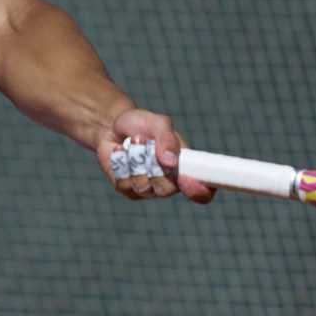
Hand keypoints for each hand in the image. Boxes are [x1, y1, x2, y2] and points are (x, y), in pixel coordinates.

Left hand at [96, 108, 214, 202]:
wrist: (113, 126)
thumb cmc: (142, 124)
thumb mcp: (158, 123)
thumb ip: (167, 139)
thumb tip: (171, 161)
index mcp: (185, 168)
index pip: (202, 192)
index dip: (198, 191)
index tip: (184, 178)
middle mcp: (169, 183)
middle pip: (167, 189)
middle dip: (154, 164)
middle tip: (146, 142)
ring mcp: (148, 189)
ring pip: (143, 186)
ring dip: (135, 160)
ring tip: (132, 143)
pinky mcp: (128, 190)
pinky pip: (124, 185)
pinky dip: (121, 164)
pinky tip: (120, 152)